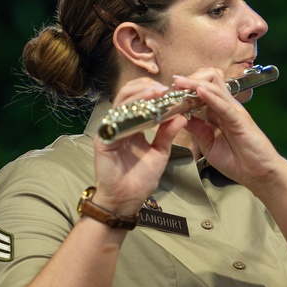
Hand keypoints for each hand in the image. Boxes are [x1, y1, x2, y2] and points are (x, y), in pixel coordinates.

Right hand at [93, 77, 187, 214]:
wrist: (127, 200)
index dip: (155, 92)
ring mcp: (110, 129)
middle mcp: (120, 123)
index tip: (174, 91)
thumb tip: (182, 117)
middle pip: (129, 94)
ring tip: (156, 92)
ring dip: (140, 94)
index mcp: (133, 125)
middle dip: (147, 87)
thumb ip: (167, 134)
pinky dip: (130, 110)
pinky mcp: (103, 138)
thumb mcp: (160, 152)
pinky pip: (116, 118)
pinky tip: (144, 107)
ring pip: (122, 101)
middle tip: (165, 88)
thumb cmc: (141, 178)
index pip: (140, 100)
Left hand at [173, 71, 280, 189]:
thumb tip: (181, 118)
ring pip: (215, 88)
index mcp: (217, 112)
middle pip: (208, 81)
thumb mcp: (209, 145)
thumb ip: (198, 131)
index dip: (186, 88)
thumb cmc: (237, 160)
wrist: (258, 174)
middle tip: (173, 83)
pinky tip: (199, 91)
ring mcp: (233, 112)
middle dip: (190, 79)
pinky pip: (224, 105)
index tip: (169, 90)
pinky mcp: (240, 120)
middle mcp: (225, 107)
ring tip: (179, 82)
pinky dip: (211, 97)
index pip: (202, 90)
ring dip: (195, 83)